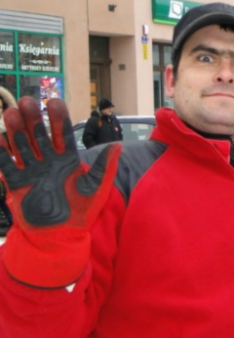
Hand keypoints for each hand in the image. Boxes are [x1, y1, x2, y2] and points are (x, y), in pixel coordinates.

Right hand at [0, 97, 120, 287]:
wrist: (59, 236)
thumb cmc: (80, 212)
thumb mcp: (97, 188)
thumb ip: (104, 166)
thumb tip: (118, 145)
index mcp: (67, 161)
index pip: (61, 135)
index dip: (58, 119)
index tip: (53, 101)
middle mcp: (47, 163)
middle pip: (38, 135)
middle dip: (33, 118)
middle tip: (27, 101)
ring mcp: (31, 172)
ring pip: (21, 145)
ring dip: (16, 129)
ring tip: (10, 112)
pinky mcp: (16, 184)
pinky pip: (6, 165)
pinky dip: (2, 153)